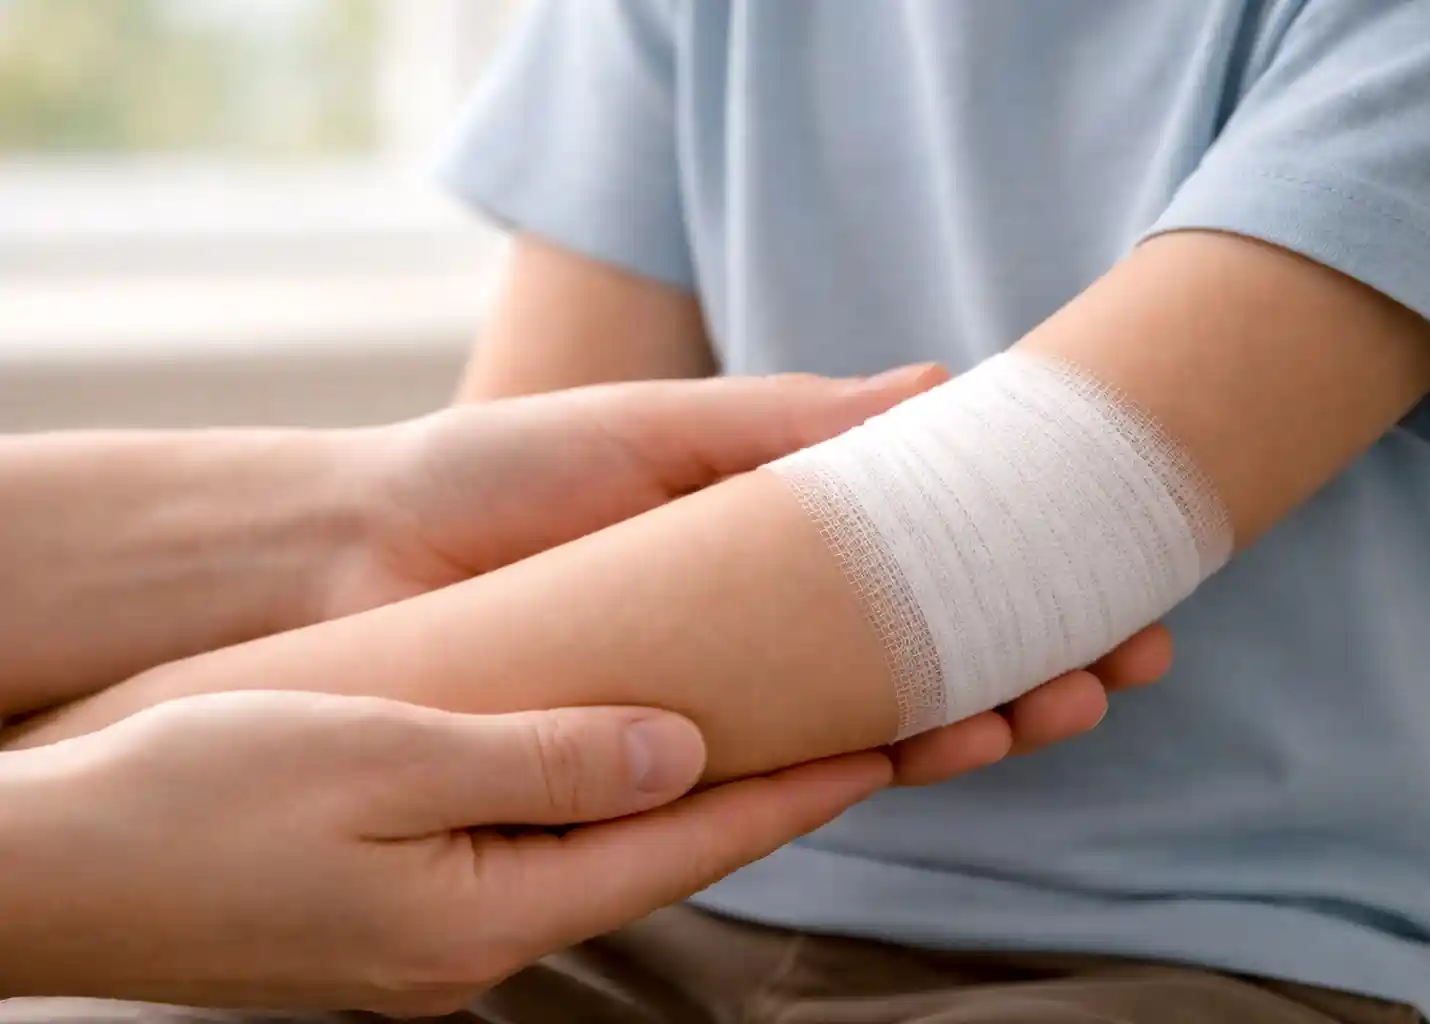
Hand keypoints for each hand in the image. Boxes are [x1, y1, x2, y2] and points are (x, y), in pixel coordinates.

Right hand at [0, 691, 889, 1012]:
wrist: (55, 871)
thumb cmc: (192, 800)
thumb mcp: (372, 754)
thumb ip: (534, 758)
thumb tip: (676, 750)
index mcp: (489, 909)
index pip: (688, 840)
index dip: (801, 786)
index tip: (898, 736)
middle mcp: (486, 940)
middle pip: (670, 854)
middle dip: (783, 794)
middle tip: (885, 733)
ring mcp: (446, 940)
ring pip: (614, 854)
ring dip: (704, 797)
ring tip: (788, 733)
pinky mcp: (408, 917)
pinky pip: (546, 853)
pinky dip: (613, 806)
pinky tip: (636, 764)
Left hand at [321, 369, 1171, 783]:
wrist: (358, 553)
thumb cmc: (497, 472)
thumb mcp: (657, 427)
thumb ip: (791, 422)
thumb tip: (936, 387)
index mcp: (767, 544)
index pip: (926, 574)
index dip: (1023, 581)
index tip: (1117, 580)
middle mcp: (759, 632)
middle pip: (925, 659)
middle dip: (1036, 661)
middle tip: (1129, 661)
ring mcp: (722, 701)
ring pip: (880, 723)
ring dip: (981, 717)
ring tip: (1064, 705)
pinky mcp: (667, 759)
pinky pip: (790, 773)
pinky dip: (873, 761)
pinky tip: (946, 748)